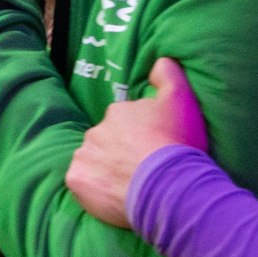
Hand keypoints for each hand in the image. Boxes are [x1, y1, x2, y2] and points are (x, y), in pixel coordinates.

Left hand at [66, 58, 209, 228]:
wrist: (169, 186)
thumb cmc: (176, 143)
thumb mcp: (182, 99)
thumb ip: (168, 74)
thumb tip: (159, 61)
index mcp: (117, 112)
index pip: (122, 122)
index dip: (137, 136)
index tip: (151, 148)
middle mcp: (96, 131)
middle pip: (105, 142)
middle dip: (119, 152)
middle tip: (141, 168)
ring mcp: (84, 156)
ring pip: (92, 161)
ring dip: (105, 170)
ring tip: (129, 184)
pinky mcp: (76, 181)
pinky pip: (82, 183)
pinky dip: (94, 189)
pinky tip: (115, 195)